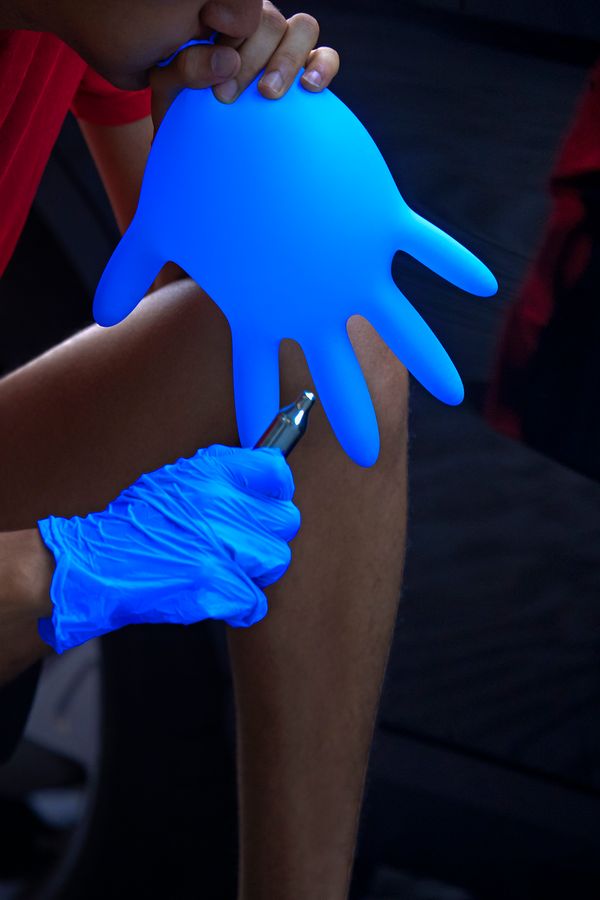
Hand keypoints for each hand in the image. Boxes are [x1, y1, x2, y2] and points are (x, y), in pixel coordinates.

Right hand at [36, 446, 300, 653]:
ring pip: (275, 560)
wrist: (93, 563)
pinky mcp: (215, 584)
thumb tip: (264, 484)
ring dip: (254, 572)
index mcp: (212, 471)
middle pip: (286, 520)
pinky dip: (238, 607)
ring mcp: (220, 544)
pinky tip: (215, 597)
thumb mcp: (177, 479)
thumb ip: (221, 479)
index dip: (275, 493)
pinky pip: (255, 602)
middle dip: (266, 537)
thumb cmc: (133, 525)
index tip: (264, 506)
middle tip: (240, 547)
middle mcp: (220, 502)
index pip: (277, 473)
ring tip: (223, 571)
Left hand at [150, 2, 339, 129]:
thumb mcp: (170, 87)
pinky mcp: (308, 72)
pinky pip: (326, 56)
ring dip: (285, 61)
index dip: (230, 41)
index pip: (239, 13)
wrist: (199, 142)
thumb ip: (185, 68)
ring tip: (268, 93)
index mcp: (224, 20)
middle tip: (228, 98)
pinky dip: (322, 67)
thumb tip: (227, 61)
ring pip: (302, 28)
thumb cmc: (182, 108)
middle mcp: (258, 28)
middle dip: (251, 60)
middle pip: (270, 21)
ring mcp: (285, 48)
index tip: (217, 88)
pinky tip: (309, 88)